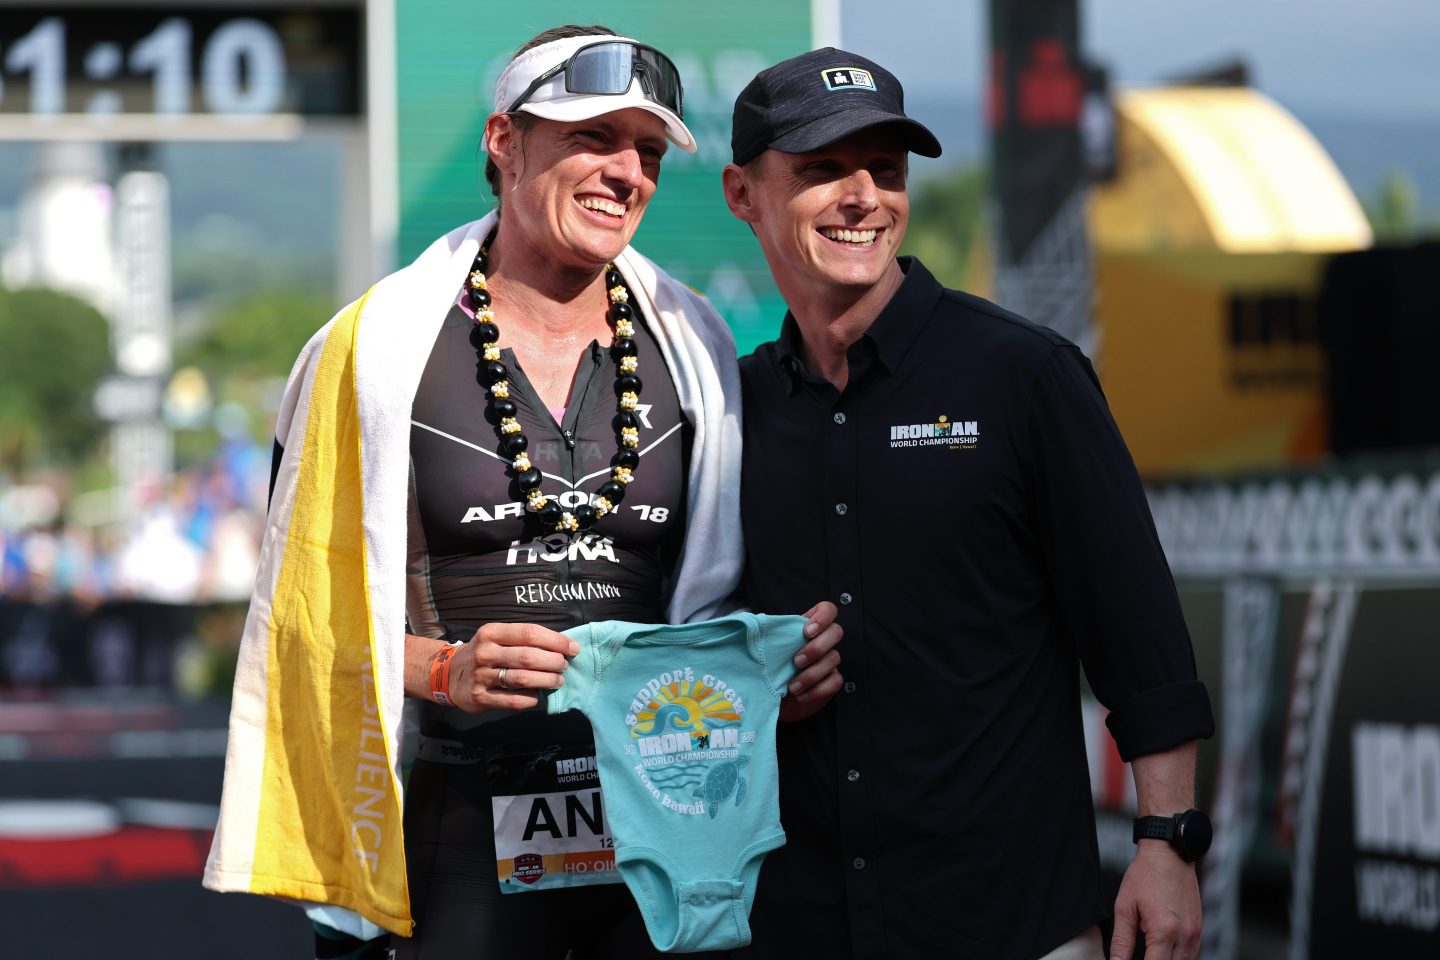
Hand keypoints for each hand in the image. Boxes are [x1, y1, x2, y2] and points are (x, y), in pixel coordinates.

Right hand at [445, 622, 579, 712]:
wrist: (447, 674)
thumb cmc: (483, 653)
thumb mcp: (496, 637)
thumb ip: (522, 640)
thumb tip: (560, 645)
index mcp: (491, 633)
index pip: (530, 633)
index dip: (556, 641)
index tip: (573, 648)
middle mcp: (485, 653)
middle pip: (528, 657)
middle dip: (554, 662)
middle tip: (564, 666)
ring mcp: (481, 676)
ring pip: (523, 679)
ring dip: (547, 680)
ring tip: (558, 680)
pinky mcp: (480, 698)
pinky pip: (513, 701)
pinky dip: (531, 699)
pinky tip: (538, 696)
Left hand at [779, 601, 842, 721]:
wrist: (773, 696)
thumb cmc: (770, 667)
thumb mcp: (768, 648)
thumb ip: (769, 634)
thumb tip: (757, 625)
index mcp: (809, 626)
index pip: (828, 610)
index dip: (823, 617)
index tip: (807, 631)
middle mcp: (823, 640)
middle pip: (836, 632)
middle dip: (816, 647)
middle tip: (796, 661)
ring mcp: (830, 660)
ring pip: (834, 658)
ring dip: (812, 674)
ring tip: (792, 686)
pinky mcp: (832, 680)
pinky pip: (835, 682)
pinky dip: (817, 690)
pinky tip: (801, 695)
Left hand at [1109, 842, 1201, 959]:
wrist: (1169, 854)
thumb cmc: (1145, 876)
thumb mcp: (1125, 907)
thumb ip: (1121, 940)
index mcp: (1164, 931)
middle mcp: (1185, 936)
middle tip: (1142, 955)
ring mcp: (1196, 934)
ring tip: (1151, 954)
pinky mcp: (1199, 929)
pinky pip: (1192, 955)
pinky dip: (1179, 959)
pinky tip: (1164, 954)